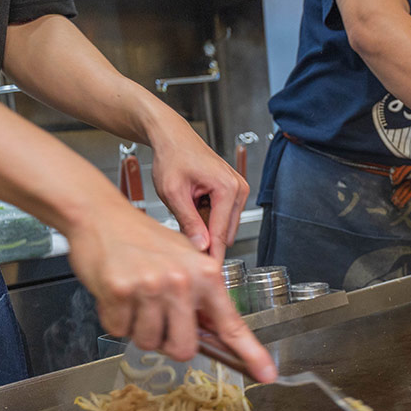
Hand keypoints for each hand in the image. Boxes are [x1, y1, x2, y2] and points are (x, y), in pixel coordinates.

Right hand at [67, 198, 276, 382]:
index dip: (251, 353)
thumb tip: (216, 333)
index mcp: (206, 275)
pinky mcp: (119, 291)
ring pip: (148, 342)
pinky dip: (116, 319)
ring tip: (137, 298)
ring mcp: (151, 287)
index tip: (267, 374)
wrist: (102, 216)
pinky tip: (119, 294)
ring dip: (139, 328)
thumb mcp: (187, 261)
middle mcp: (182, 282)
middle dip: (169, 342)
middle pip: (184, 349)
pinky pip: (119, 330)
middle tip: (159, 318)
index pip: (231, 324)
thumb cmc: (145, 239)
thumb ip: (203, 297)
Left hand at [148, 113, 248, 261]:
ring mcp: (238, 190)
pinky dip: (207, 218)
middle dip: (206, 240)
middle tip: (181, 240)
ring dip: (205, 227)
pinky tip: (191, 206)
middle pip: (225, 232)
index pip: (221, 234)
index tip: (207, 274)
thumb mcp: (173, 192)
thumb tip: (201, 247)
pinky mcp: (233, 192)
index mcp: (227, 188)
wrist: (173, 137)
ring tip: (184, 212)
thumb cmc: (172, 156)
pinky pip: (222, 216)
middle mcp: (238, 189)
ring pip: (223, 226)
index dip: (211, 255)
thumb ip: (189, 221)